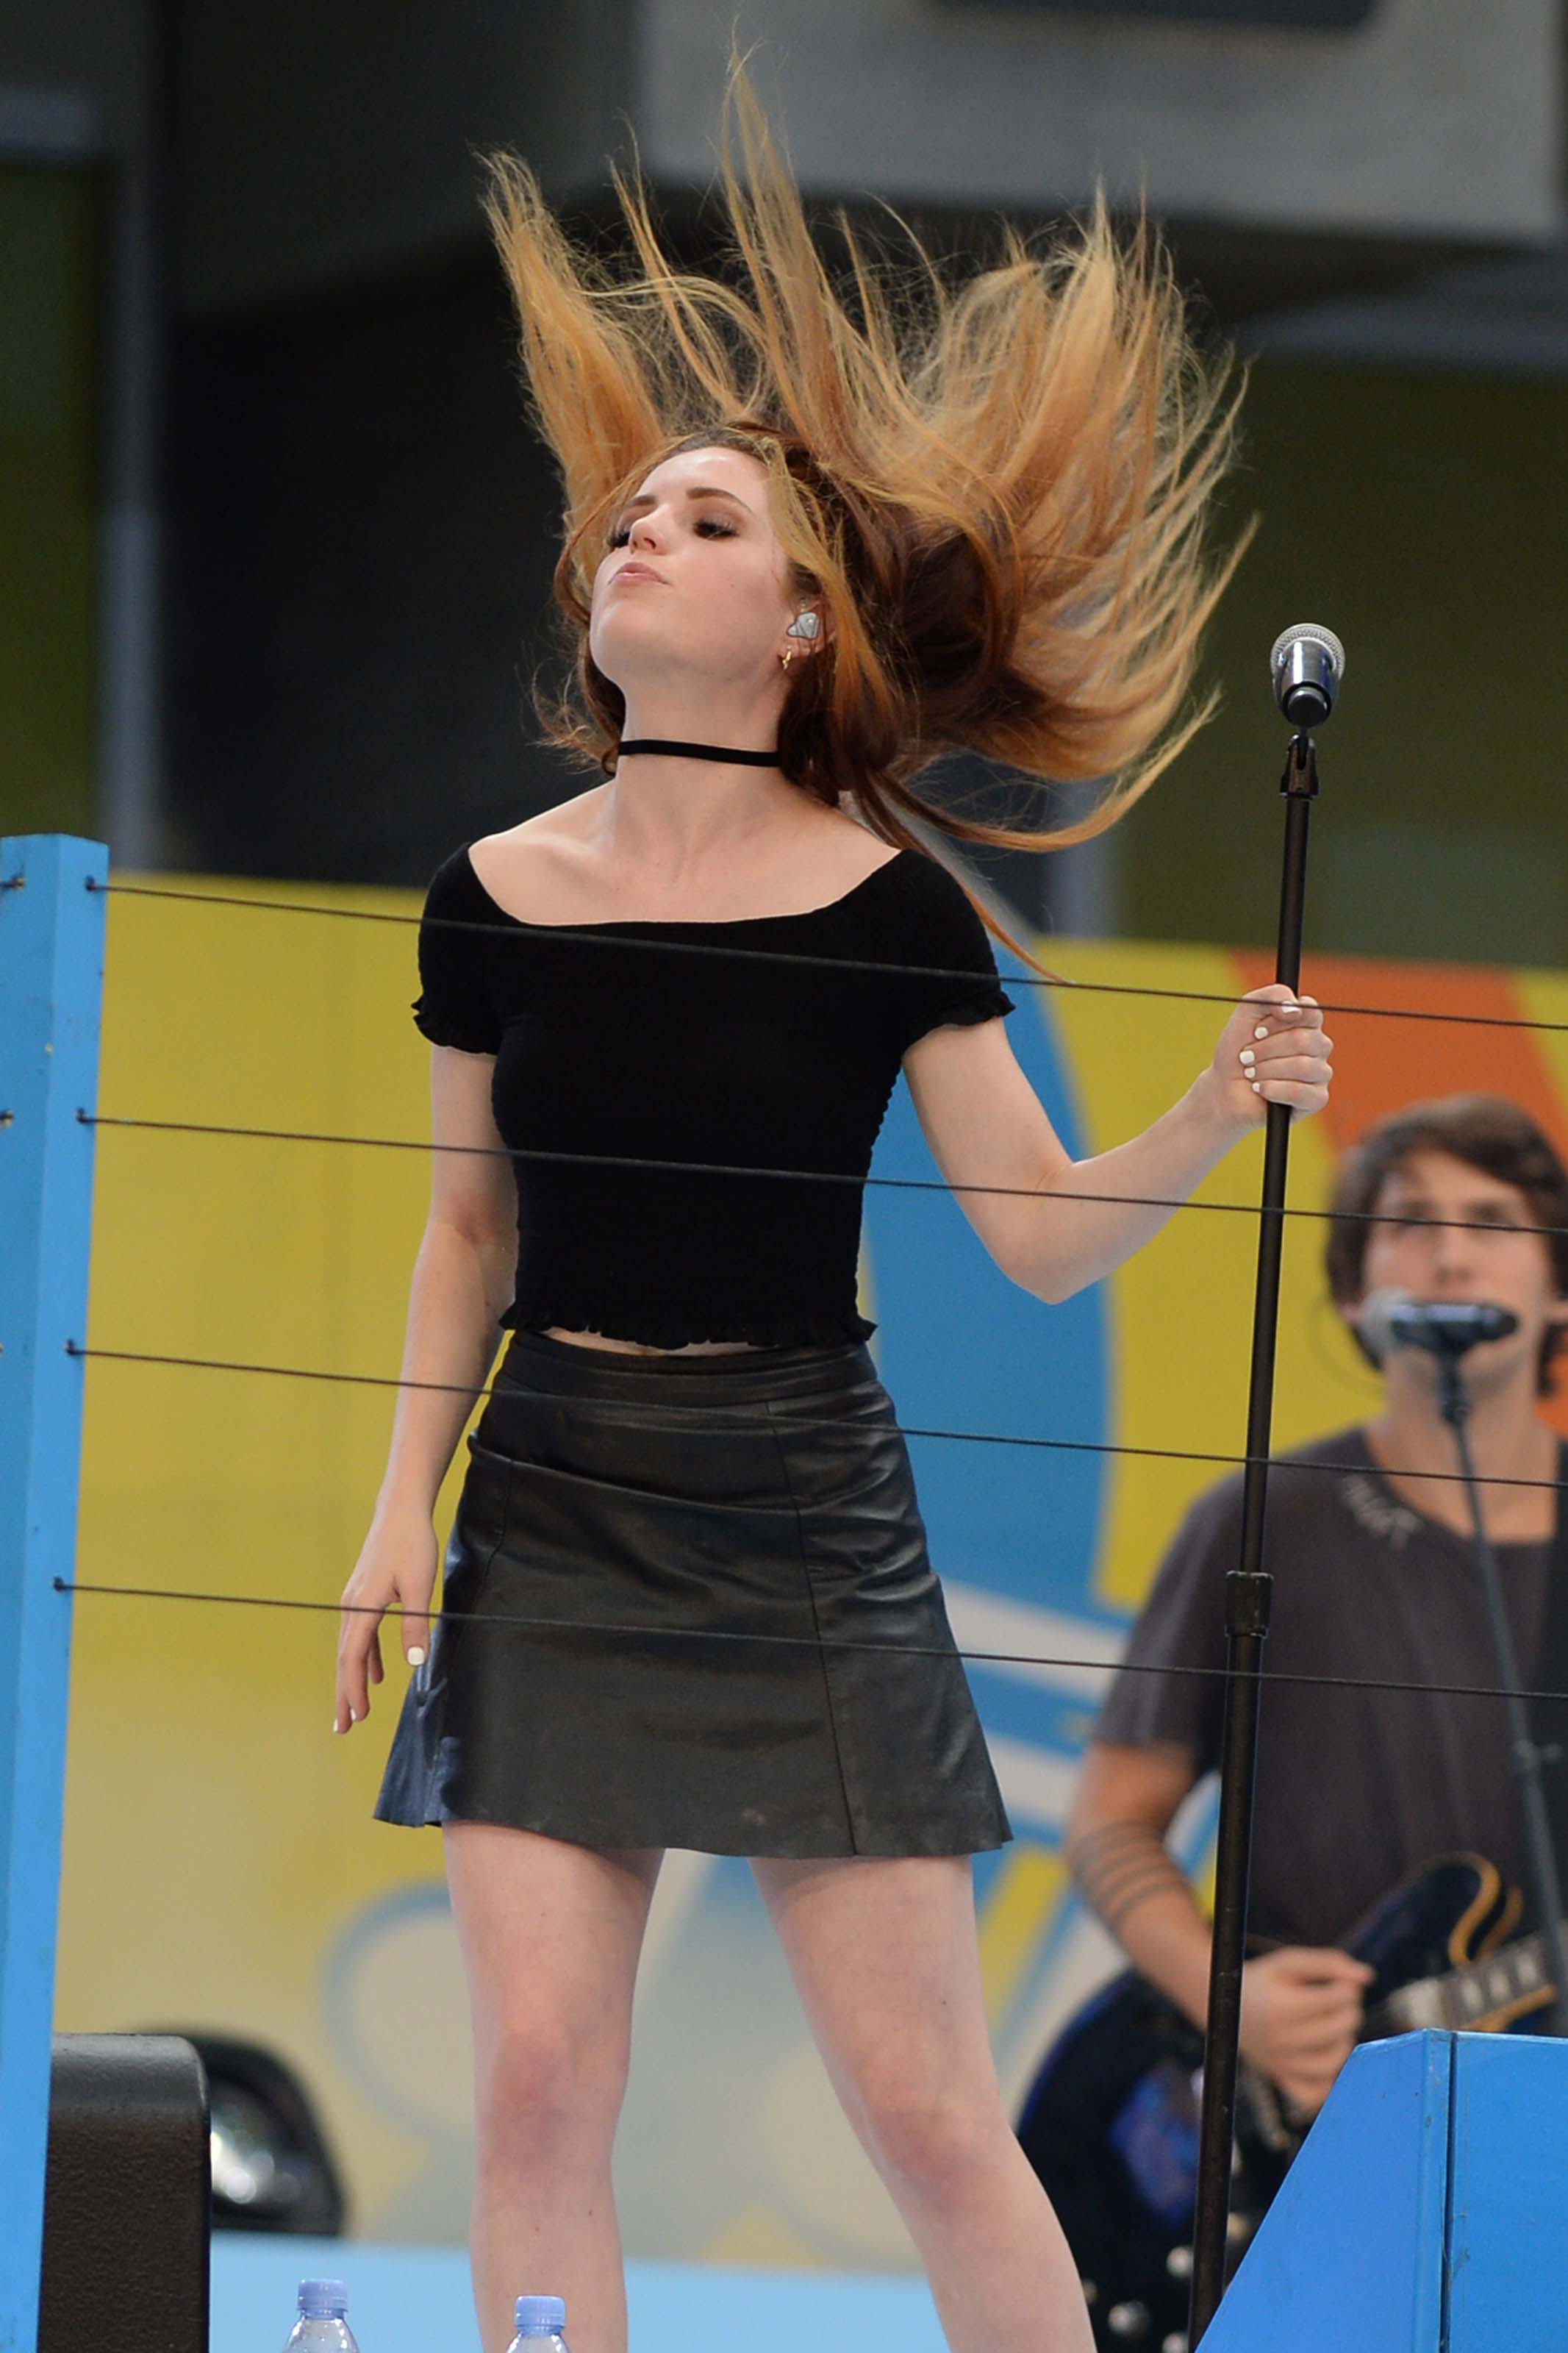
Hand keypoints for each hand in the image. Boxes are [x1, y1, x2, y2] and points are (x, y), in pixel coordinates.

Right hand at [334, 1509, 438, 1733]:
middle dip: (345, 1694)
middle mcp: (352, 1605)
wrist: (401, 1510)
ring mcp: (355, 1600)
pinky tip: (377, 1673)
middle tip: (343, 1727)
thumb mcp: (419, 1585)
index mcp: (362, 1606)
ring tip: (356, 1708)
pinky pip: (361, 1635)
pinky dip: (366, 1657)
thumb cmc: (412, 1543)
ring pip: (351, 1648)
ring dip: (353, 1679)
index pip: (352, 1658)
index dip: (353, 1689)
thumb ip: (415, 1623)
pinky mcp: (365, 1594)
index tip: (357, 1716)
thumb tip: (414, 1661)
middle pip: (344, 1659)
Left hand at [1204, 985, 1332, 1131]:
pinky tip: (1260, 1089)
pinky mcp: (1316, 1099)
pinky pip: (1302, 1093)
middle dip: (1266, 1049)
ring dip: (1266, 1070)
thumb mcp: (1246, 1014)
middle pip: (1304, 1040)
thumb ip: (1271, 996)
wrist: (1224, 1088)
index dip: (1277, 1023)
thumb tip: (1295, 1008)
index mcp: (1307, 1023)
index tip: (1256, 1031)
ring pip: (1303, 1067)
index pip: (1310, 1011)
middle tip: (1246, 1056)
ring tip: (1251, 1074)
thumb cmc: (1237, 1051)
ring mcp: (1320, 1073)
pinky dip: (1274, 1090)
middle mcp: (1319, 1046)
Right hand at [1239, 1944, 1371, 2114]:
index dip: (1348, 1988)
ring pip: (1332, 2063)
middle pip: (1338, 2029)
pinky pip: (1315, 2093)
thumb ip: (1329, 1963)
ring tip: (1335, 2026)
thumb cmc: (1265, 1981)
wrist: (1226, 2006)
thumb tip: (1367, 1976)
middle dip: (1349, 2011)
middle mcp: (1278, 2040)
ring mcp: (1280, 2065)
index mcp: (1280, 2006)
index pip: (1336, 1999)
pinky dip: (1327, 2079)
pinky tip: (1323, 2054)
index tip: (1341, 1982)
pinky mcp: (1282, 2081)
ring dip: (1343, 2041)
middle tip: (1341, 2002)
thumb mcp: (1289, 1963)